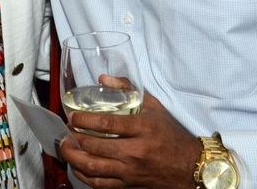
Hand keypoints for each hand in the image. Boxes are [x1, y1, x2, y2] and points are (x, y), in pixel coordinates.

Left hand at [60, 91, 199, 188]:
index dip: (83, 120)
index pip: (105, 124)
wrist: (190, 166)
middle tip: (65, 131)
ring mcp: (131, 171)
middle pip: (95, 147)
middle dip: (74, 139)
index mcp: (141, 128)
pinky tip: (77, 166)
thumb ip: (127, 88)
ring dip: (74, 158)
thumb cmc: (170, 133)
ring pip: (94, 168)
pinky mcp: (129, 185)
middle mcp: (135, 152)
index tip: (72, 117)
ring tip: (65, 148)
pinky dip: (84, 176)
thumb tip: (103, 78)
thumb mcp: (154, 106)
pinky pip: (101, 184)